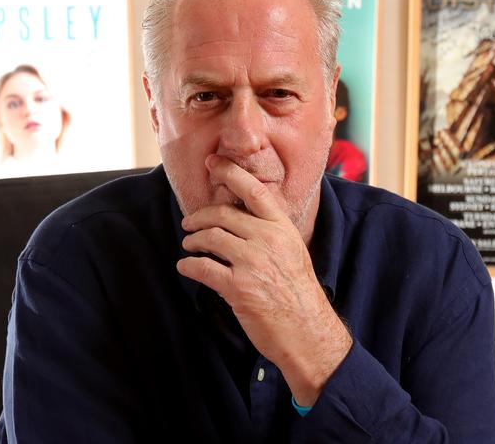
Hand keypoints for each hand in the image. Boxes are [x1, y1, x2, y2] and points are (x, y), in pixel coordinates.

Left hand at [177, 155, 351, 405]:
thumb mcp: (293, 251)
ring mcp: (253, 263)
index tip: (212, 163)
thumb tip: (242, 216)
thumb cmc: (299, 293)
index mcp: (282, 228)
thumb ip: (271, 231)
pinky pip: (203, 268)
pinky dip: (189, 266)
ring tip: (189, 246)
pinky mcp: (238, 288)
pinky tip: (186, 267)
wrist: (308, 331)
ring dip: (193, 241)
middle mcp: (268, 240)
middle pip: (223, 214)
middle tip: (189, 222)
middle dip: (199, 217)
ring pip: (210, 238)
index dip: (230, 172)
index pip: (254, 190)